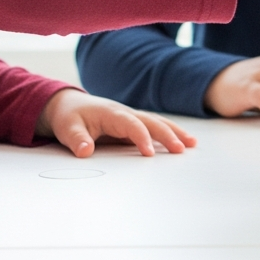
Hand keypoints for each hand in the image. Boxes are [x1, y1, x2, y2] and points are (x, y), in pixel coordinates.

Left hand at [35, 88, 195, 157]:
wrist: (69, 105)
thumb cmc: (70, 117)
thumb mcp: (68, 128)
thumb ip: (77, 139)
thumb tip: (85, 151)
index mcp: (112, 113)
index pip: (131, 125)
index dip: (141, 138)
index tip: (149, 154)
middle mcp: (126, 113)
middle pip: (151, 122)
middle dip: (167, 135)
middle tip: (181, 149)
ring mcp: (131, 118)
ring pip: (157, 123)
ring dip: (174, 132)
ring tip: (192, 144)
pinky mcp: (133, 125)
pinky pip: (154, 128)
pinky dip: (169, 133)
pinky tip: (182, 142)